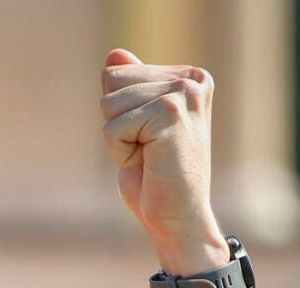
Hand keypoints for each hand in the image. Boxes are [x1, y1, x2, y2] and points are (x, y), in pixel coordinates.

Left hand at [101, 48, 227, 273]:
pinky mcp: (172, 114)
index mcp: (187, 77)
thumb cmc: (155, 178)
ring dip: (118, 139)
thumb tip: (115, 55)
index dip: (118, 114)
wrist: (178, 219)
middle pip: (111, 82)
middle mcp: (191, 80)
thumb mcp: (136, 126)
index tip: (148, 138)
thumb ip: (130, 89)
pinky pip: (113, 127)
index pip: (116, 73)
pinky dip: (120, 153)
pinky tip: (149, 163)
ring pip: (109, 104)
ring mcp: (184, 95)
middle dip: (116, 123)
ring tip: (149, 157)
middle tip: (147, 150)